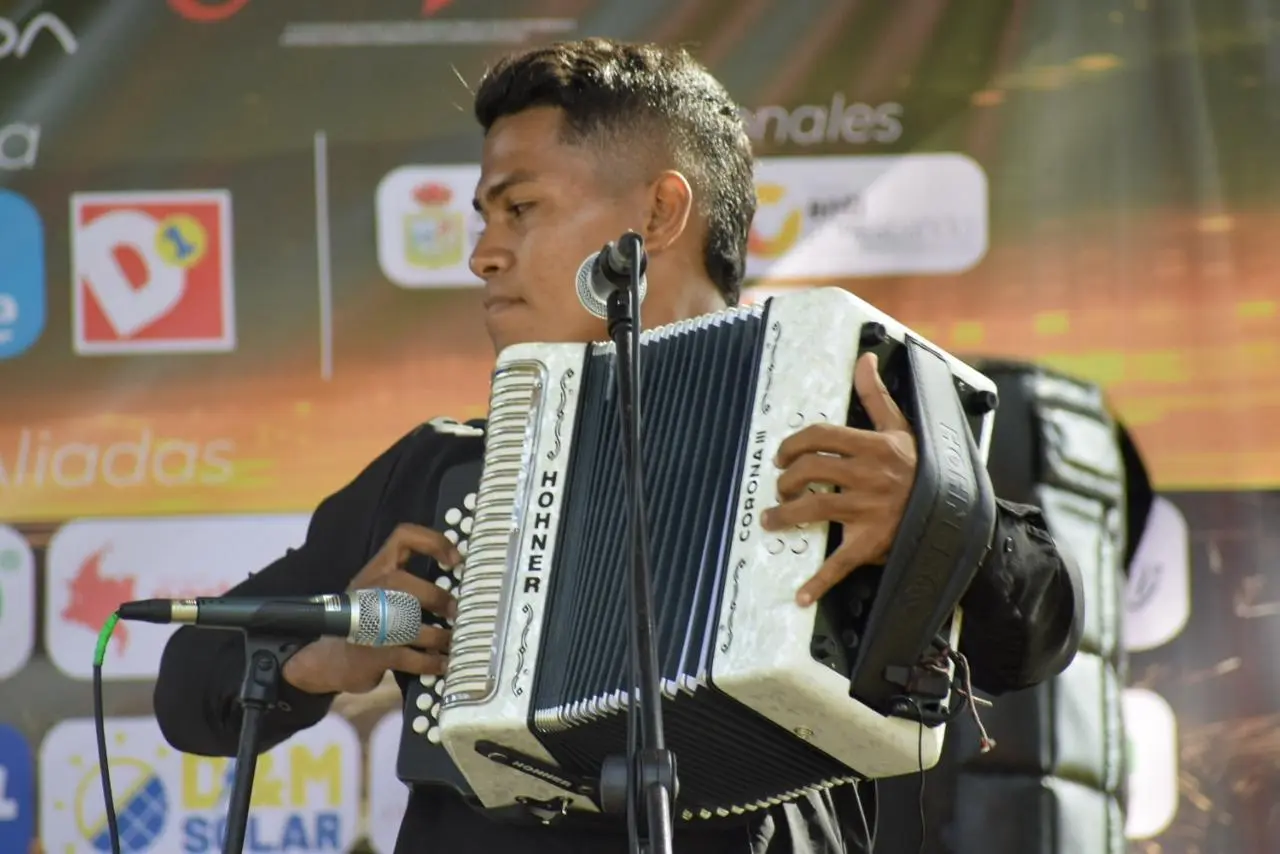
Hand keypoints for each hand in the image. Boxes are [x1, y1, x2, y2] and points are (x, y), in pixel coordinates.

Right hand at [282, 523, 462, 695]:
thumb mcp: (378, 592)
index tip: (455, 560)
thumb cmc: (364, 621)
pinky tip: (443, 663)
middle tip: (455, 612)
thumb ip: (409, 583)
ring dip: (440, 636)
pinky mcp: (375, 654)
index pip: (403, 538)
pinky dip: (432, 662)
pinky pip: (412, 657)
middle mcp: (371, 591)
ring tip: (452, 641)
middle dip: (436, 597)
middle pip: (403, 581)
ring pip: (411, 624)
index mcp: (376, 570)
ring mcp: (370, 624)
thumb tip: (458, 586)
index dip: (433, 542)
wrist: (327, 659)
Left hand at [761, 352, 917, 605]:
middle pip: (808, 471)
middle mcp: (867, 476)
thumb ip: (877, 395)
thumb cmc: (926, 469)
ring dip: (783, 515)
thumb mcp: (904, 428)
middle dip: (785, 479)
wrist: (959, 512)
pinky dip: (818, 582)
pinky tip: (801, 593)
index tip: (783, 456)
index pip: (819, 436)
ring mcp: (868, 510)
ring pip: (811, 508)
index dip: (793, 445)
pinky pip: (839, 563)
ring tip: (773, 518)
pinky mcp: (871, 542)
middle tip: (779, 487)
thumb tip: (865, 358)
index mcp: (873, 446)